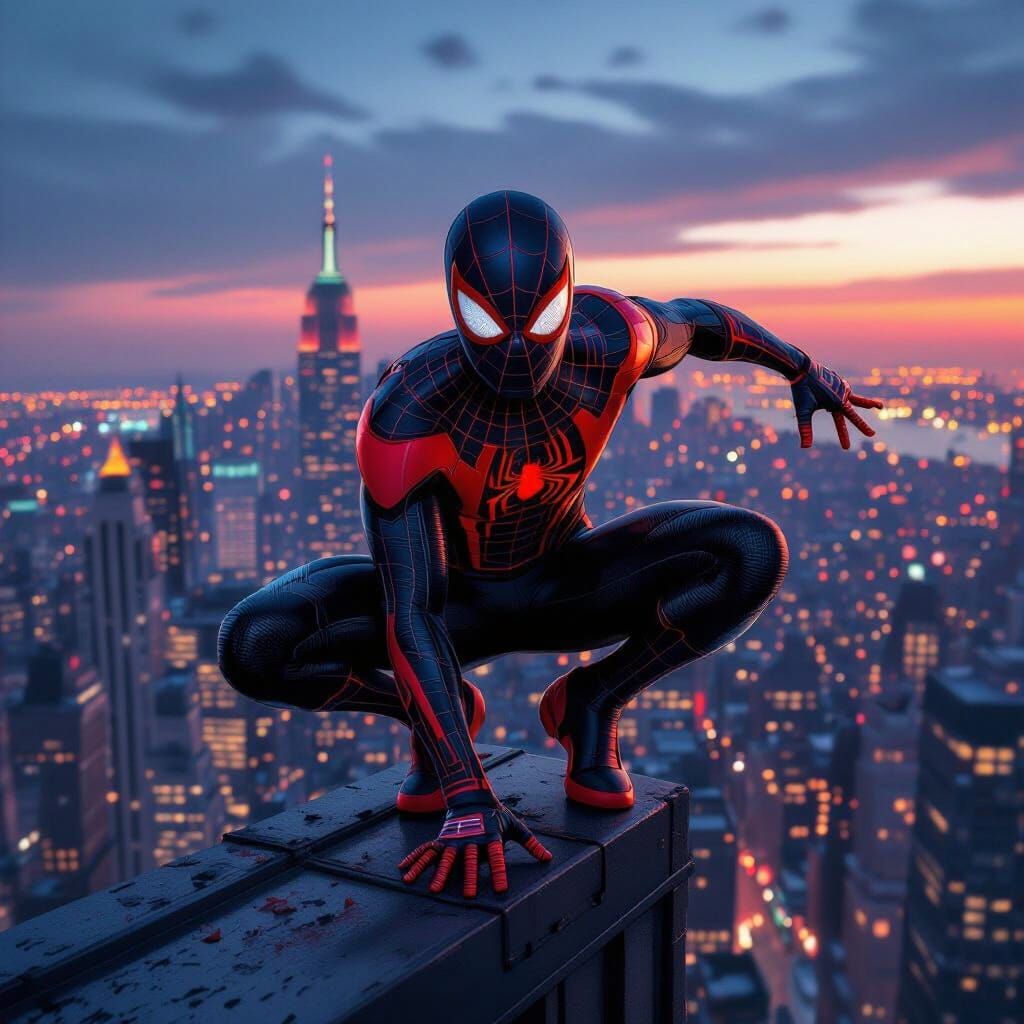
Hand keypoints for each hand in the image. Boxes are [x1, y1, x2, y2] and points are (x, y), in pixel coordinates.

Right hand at [398, 796, 551, 897]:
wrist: (472, 795)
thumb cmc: (496, 815)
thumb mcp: (515, 826)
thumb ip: (531, 843)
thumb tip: (548, 858)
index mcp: (490, 838)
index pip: (497, 857)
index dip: (499, 872)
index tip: (501, 890)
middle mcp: (471, 840)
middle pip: (470, 861)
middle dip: (470, 878)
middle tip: (469, 897)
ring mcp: (454, 840)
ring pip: (445, 859)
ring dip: (440, 875)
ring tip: (433, 890)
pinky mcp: (442, 839)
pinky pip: (426, 851)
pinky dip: (415, 861)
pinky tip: (405, 873)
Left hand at [790, 360, 883, 449]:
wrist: (801, 368)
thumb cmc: (802, 390)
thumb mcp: (803, 411)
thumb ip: (805, 429)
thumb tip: (805, 447)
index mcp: (837, 402)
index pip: (847, 421)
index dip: (846, 435)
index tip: (847, 447)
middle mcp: (843, 395)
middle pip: (854, 413)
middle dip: (862, 425)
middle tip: (872, 435)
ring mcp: (842, 387)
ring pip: (856, 399)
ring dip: (867, 403)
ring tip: (878, 407)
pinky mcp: (838, 381)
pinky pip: (845, 390)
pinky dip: (847, 394)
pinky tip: (846, 393)